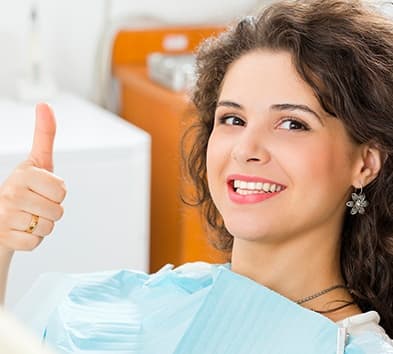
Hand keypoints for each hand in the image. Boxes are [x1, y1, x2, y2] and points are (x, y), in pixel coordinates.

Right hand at [0, 103, 65, 252]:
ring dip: (43, 225)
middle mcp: (11, 194)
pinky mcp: (6, 239)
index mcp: (22, 174)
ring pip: (48, 227)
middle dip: (52, 210)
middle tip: (35, 205)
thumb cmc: (24, 187)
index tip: (42, 189)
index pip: (62, 191)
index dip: (57, 193)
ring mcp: (6, 218)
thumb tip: (45, 105)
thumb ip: (44, 135)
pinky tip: (20, 230)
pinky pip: (36, 243)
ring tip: (28, 216)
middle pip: (58, 211)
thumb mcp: (37, 161)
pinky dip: (33, 240)